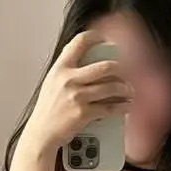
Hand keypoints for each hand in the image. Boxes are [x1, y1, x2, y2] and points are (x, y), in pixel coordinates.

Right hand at [19, 32, 130, 156]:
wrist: (41, 134)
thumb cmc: (47, 110)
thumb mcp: (52, 83)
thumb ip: (67, 71)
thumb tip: (84, 59)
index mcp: (60, 69)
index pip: (79, 42)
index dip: (95, 37)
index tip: (107, 40)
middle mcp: (68, 79)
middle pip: (104, 66)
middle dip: (121, 69)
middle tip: (126, 71)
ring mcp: (77, 96)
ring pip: (111, 87)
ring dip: (125, 89)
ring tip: (129, 90)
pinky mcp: (83, 113)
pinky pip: (110, 108)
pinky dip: (122, 107)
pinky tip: (126, 105)